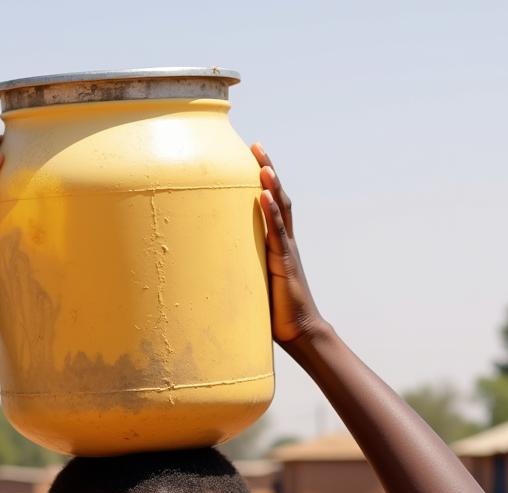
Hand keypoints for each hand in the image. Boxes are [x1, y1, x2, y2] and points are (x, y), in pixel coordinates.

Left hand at [251, 143, 325, 345]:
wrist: (299, 331)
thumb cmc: (274, 313)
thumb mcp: (252, 284)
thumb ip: (238, 270)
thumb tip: (208, 267)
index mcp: (278, 245)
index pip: (272, 205)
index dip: (264, 180)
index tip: (252, 157)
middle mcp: (285, 242)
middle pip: (278, 197)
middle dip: (268, 170)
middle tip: (256, 146)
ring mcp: (287, 251)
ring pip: (281, 210)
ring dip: (272, 184)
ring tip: (262, 163)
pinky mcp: (285, 265)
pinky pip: (278, 234)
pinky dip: (271, 213)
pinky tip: (264, 195)